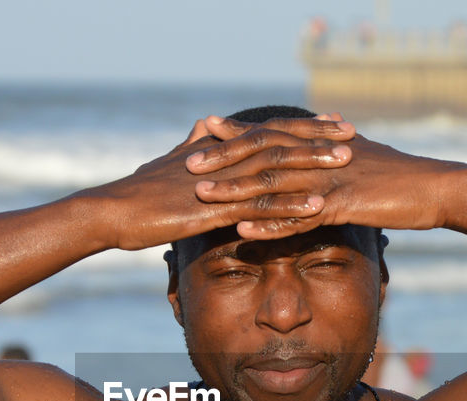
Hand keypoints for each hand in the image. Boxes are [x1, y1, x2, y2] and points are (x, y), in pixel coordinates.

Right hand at [86, 116, 355, 250]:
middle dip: (317, 138)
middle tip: (352, 133)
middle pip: (278, 143)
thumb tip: (206, 126)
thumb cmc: (140, 193)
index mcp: (218, 148)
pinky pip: (260, 207)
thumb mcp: (170, 163)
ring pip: (275, 170)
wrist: (113, 212)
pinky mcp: (216, 210)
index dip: (301, 127)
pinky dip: (290, 206)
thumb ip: (194, 144)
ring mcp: (222, 183)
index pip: (267, 131)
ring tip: (346, 164)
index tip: (331, 122)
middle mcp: (224, 159)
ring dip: (312, 166)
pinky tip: (317, 207)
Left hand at [188, 115, 466, 238]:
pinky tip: (245, 229)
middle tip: (187, 162)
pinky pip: (299, 216)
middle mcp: (321, 157)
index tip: (204, 130)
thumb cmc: (404, 177)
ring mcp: (330, 180)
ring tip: (203, 195)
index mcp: (323, 146)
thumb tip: (331, 129)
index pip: (272, 134)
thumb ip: (340, 148)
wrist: (439, 188)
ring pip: (274, 184)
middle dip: (224, 159)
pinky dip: (270, 224)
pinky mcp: (344, 205)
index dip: (238, 134)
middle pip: (263, 155)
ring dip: (236, 190)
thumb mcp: (368, 156)